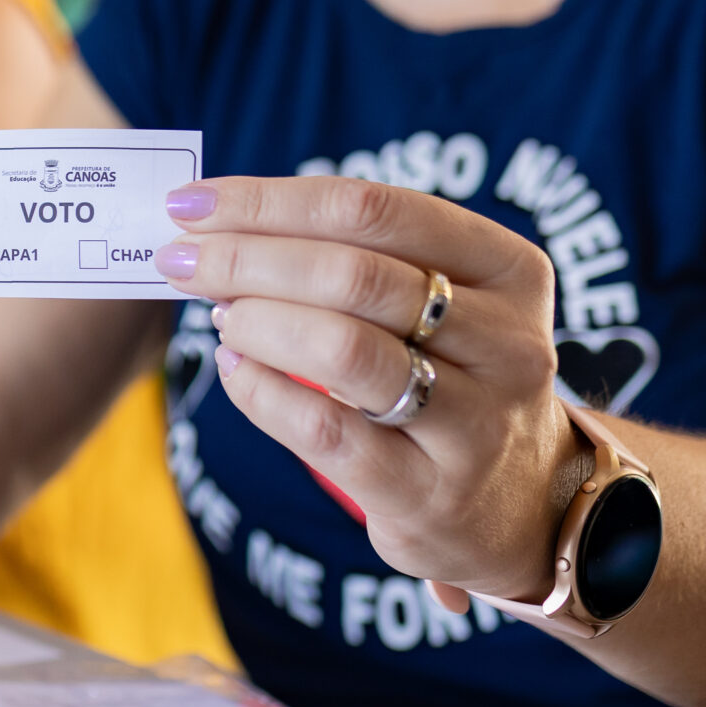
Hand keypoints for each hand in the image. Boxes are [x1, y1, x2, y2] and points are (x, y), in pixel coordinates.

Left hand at [157, 176, 583, 605]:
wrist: (525, 505)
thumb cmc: (452, 374)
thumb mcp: (436, 302)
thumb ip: (348, 256)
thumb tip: (216, 224)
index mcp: (509, 269)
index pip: (375, 208)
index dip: (269, 201)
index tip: (191, 204)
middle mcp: (507, 343)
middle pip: (354, 275)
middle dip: (246, 259)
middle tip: (180, 260)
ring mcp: (475, 424)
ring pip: (345, 350)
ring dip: (257, 321)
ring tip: (218, 314)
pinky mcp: (428, 494)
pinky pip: (324, 431)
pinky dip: (261, 392)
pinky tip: (234, 369)